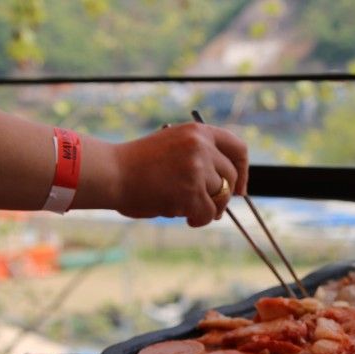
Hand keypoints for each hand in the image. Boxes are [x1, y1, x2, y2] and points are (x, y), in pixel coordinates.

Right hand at [112, 122, 247, 226]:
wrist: (111, 173)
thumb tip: (228, 186)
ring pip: (221, 197)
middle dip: (223, 197)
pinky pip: (207, 213)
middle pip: (231, 177)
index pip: (238, 148)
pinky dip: (199, 220)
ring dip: (209, 209)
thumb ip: (200, 157)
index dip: (244, 171)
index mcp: (198, 132)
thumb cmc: (138, 166)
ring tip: (189, 211)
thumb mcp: (173, 147)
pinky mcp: (190, 191)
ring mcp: (197, 168)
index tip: (240, 189)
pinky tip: (185, 217)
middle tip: (212, 208)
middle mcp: (201, 146)